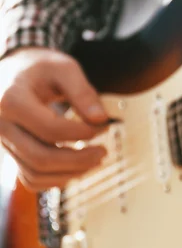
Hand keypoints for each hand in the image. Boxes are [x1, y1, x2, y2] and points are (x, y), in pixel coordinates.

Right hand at [0, 47, 107, 190]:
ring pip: (35, 173)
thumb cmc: (41, 67)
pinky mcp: (11, 152)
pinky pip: (30, 178)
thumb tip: (101, 120)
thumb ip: (83, 92)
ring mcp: (3, 142)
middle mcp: (0, 125)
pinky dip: (56, 179)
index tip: (104, 126)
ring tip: (95, 159)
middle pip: (40, 157)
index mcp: (11, 100)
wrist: (14, 71)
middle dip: (78, 160)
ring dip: (70, 173)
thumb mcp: (64, 68)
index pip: (50, 129)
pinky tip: (78, 167)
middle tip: (104, 152)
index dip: (82, 132)